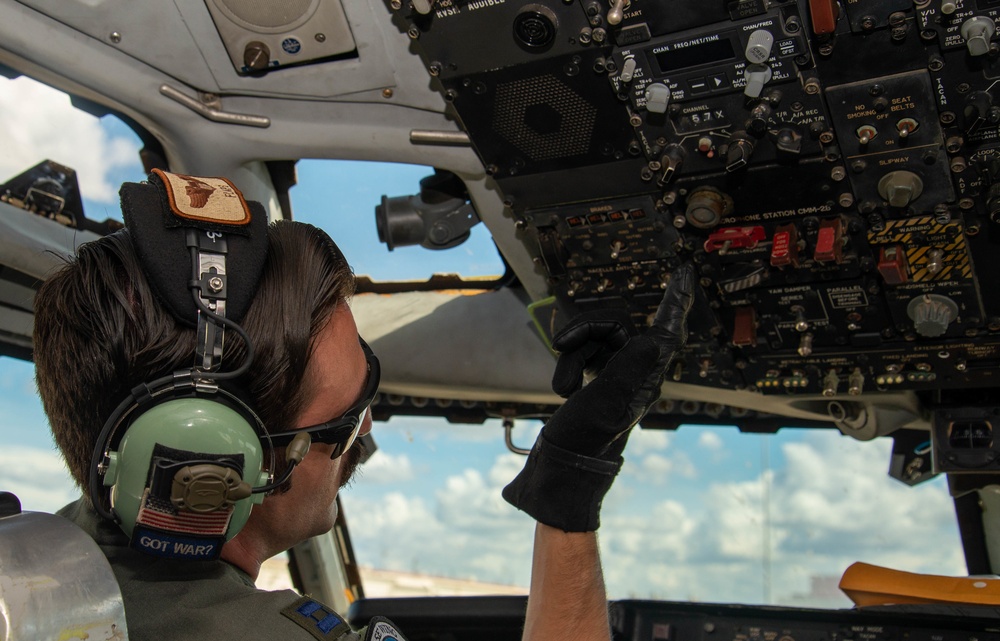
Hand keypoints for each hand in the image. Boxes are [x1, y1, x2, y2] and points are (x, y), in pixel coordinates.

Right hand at [502, 264, 694, 530]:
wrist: (560, 470)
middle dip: (584, 335)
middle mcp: (635, 375)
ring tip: (564, 387)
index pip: (667, 330)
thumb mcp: (606, 402)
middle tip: (561, 346)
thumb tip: (660, 340)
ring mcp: (615, 378)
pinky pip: (582, 356)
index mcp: (646, 377)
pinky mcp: (596, 383)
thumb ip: (630, 368)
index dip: (676, 300)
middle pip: (614, 328)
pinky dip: (567, 368)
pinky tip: (564, 391)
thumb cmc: (584, 441)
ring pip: (593, 342)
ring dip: (571, 357)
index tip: (685, 273)